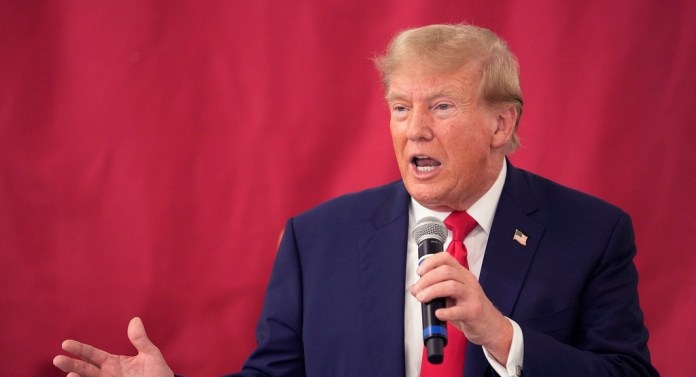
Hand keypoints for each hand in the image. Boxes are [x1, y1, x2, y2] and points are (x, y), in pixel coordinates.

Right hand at [53, 317, 173, 376]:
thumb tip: (135, 320)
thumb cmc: (157, 374)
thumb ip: (140, 340)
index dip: (80, 349)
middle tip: (58, 359)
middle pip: (85, 370)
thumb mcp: (150, 355)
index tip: (66, 344)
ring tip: (71, 376)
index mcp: (113, 363)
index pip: (93, 355)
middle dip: (71, 365)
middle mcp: (106, 375)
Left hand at [410, 252, 511, 363]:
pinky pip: (459, 310)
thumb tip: (415, 289)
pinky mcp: (473, 311)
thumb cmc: (470, 308)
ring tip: (422, 298)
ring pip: (451, 286)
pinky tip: (438, 313)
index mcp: (462, 274)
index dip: (430, 262)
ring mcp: (472, 296)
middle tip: (418, 290)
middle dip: (427, 279)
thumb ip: (435, 289)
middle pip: (446, 272)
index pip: (446, 258)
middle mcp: (468, 281)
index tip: (420, 272)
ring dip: (432, 291)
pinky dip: (445, 312)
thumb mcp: (453, 295)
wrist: (490, 325)